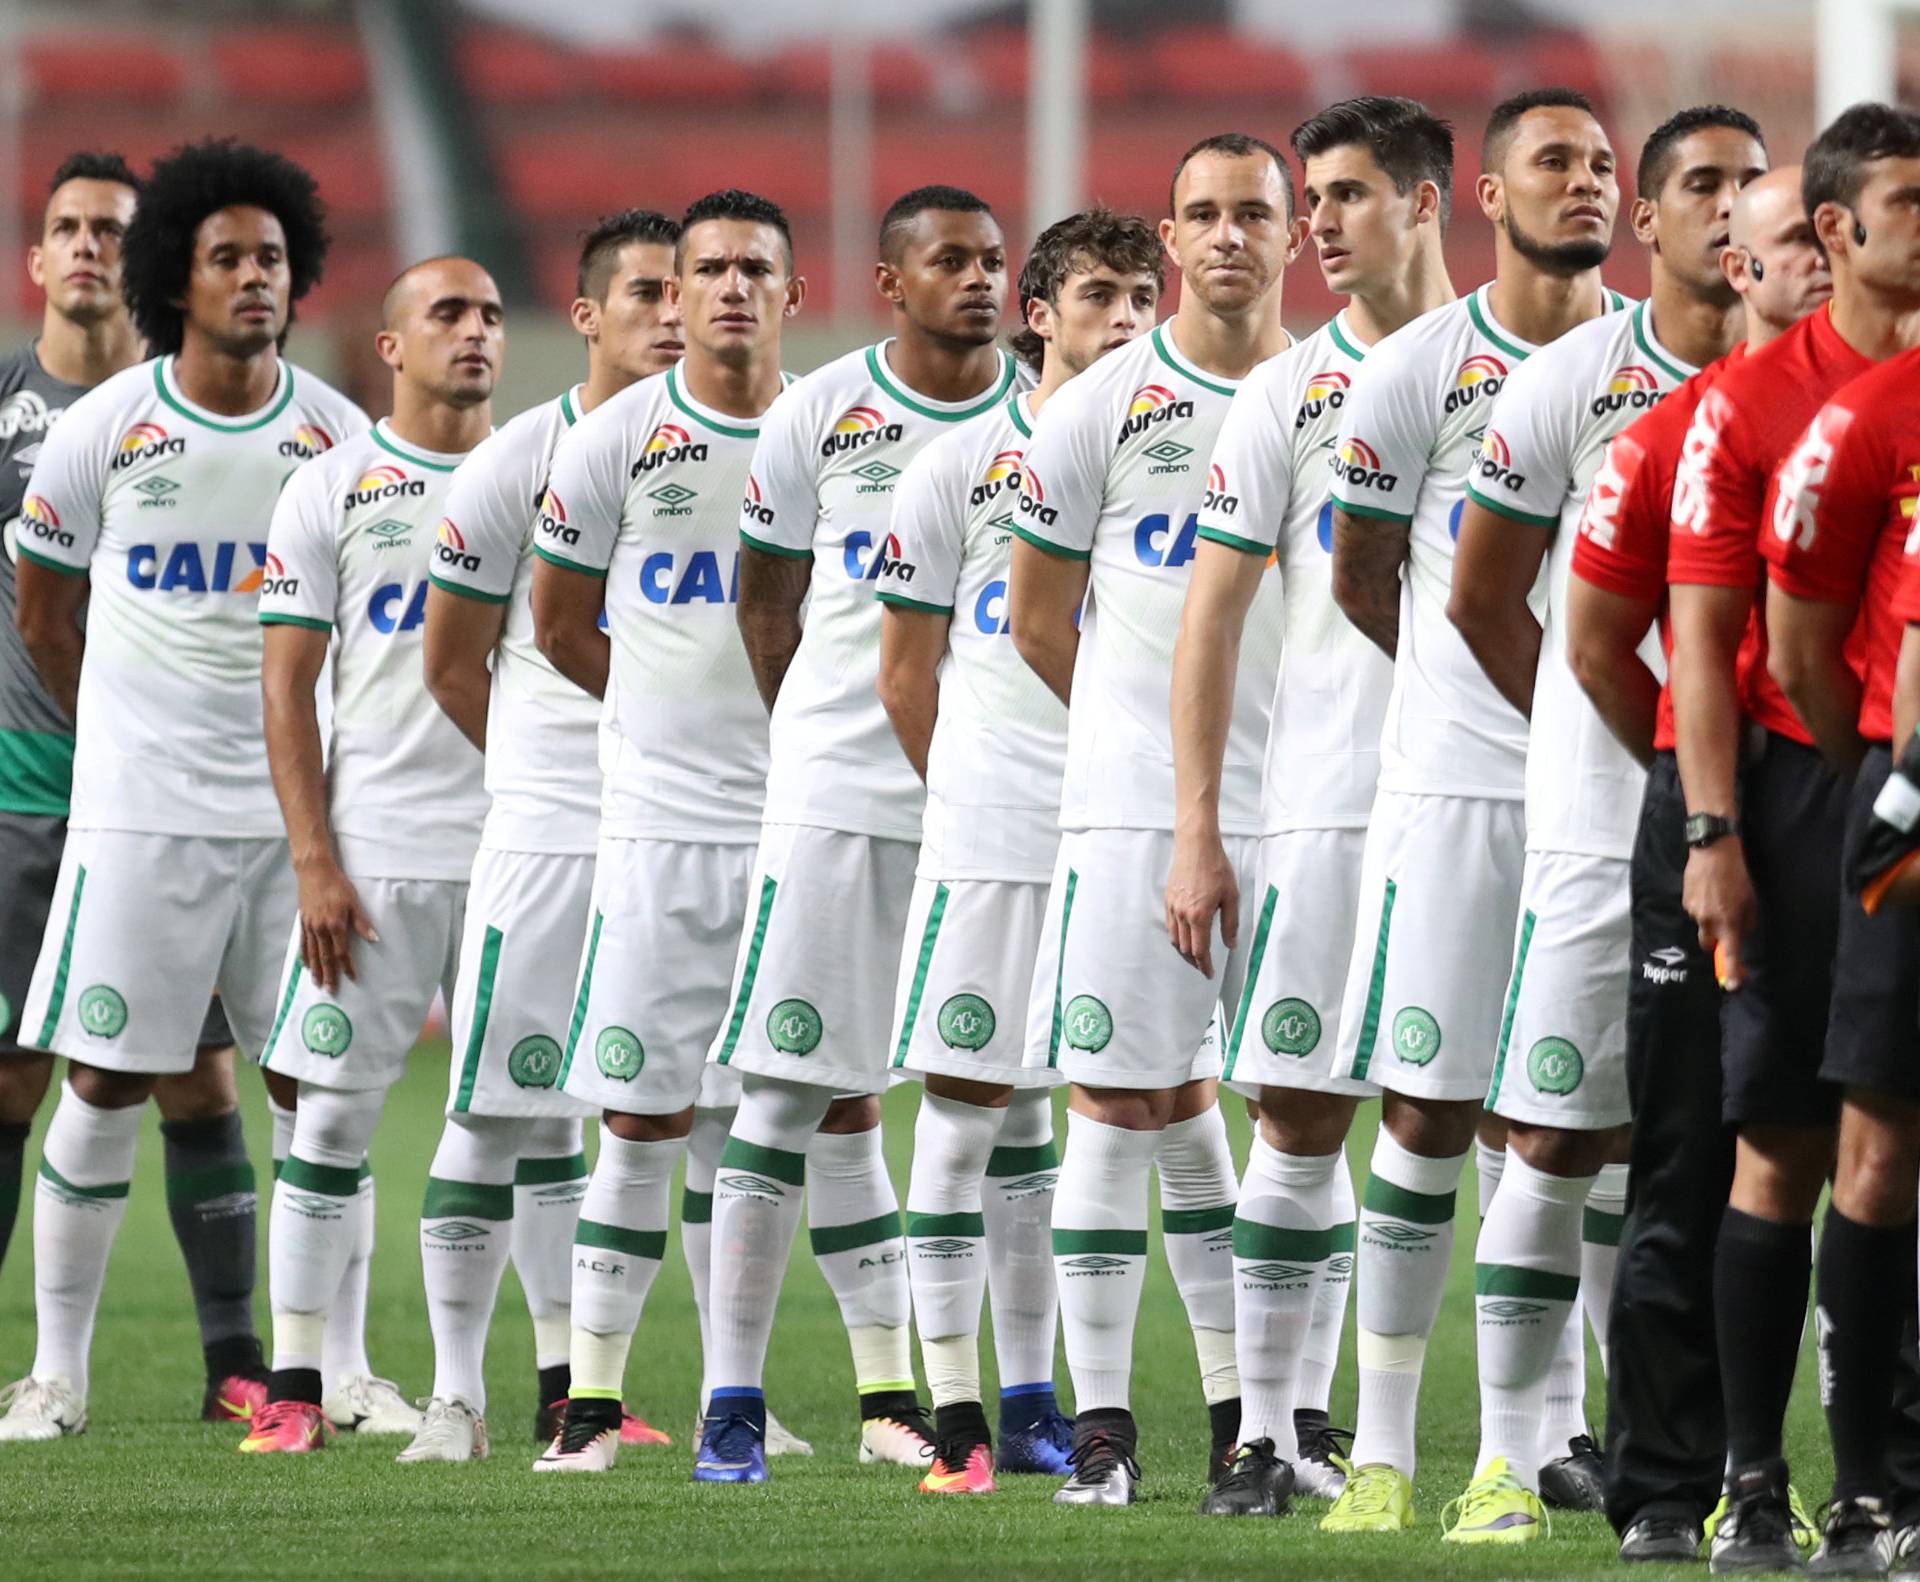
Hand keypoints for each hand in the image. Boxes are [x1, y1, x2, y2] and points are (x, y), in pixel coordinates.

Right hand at [296, 859, 378, 993]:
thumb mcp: (353, 902)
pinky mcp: (303, 922)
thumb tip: (374, 939)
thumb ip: (362, 922)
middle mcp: (320, 929)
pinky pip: (302, 943)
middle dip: (329, 974)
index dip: (347, 966)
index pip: (341, 951)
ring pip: (312, 953)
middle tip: (331, 990)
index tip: (351, 978)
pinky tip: (306, 965)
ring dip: (316, 970)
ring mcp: (309, 926)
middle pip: (325, 957)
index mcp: (335, 925)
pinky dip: (304, 956)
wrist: (314, 871)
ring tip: (317, 983)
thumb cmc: (337, 885)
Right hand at [1164, 826, 1237, 977]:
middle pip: (1185, 948)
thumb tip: (1231, 944)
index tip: (1209, 973)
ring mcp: (1173, 907)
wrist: (1196, 846)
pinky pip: (1170, 925)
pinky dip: (1176, 936)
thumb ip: (1230, 923)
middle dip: (1195, 961)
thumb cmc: (1216, 868)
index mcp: (1199, 916)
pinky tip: (1184, 935)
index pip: (1200, 950)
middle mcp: (1182, 914)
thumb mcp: (1231, 896)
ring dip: (1184, 951)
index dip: (1205, 965)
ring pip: (1175, 938)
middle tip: (1204, 966)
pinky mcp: (1168, 899)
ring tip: (1194, 955)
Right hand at [1683, 839, 1754, 989]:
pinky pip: (1695, 911)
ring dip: (1710, 917)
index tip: (1733, 985)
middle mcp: (1708, 921)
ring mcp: (1694, 911)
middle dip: (1716, 939)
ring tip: (1718, 896)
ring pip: (1702, 924)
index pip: (1730, 953)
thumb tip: (1740, 932)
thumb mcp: (1750, 899)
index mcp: (1728, 921)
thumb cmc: (1737, 875)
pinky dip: (1702, 905)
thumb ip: (1746, 921)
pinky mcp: (1685, 901)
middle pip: (1709, 943)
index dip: (1732, 971)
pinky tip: (1708, 890)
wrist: (1713, 851)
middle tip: (1725, 924)